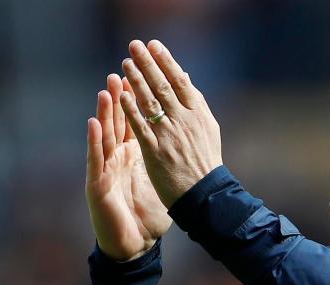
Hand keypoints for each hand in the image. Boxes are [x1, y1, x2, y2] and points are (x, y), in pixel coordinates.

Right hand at [85, 74, 171, 260]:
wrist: (134, 244)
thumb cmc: (147, 214)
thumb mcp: (159, 180)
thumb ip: (164, 157)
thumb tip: (184, 140)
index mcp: (133, 155)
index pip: (135, 122)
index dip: (138, 101)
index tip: (142, 76)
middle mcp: (117, 158)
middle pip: (118, 123)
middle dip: (121, 97)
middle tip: (122, 70)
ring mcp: (105, 169)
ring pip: (104, 136)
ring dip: (104, 112)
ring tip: (106, 89)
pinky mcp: (97, 184)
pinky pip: (96, 160)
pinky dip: (94, 141)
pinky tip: (92, 123)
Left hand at [119, 39, 222, 207]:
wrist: (204, 194)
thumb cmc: (205, 161)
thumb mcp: (208, 128)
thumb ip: (195, 104)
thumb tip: (184, 78)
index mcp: (197, 114)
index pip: (180, 80)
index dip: (166, 61)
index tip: (153, 45)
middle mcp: (184, 121)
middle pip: (163, 86)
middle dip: (147, 63)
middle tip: (134, 46)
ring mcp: (169, 135)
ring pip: (150, 102)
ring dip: (136, 80)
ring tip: (125, 64)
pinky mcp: (155, 152)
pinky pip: (141, 127)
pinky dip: (131, 110)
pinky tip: (121, 95)